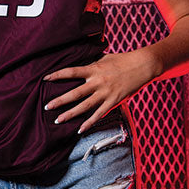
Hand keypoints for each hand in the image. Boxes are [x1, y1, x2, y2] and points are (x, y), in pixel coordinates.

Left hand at [43, 48, 157, 133]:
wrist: (143, 65)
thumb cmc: (123, 60)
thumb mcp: (105, 58)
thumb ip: (92, 63)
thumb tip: (81, 65)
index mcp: (94, 69)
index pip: (71, 72)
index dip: (58, 75)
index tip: (45, 79)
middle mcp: (98, 82)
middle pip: (75, 93)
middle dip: (60, 100)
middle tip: (47, 106)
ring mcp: (106, 93)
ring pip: (85, 106)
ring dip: (70, 114)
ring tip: (58, 120)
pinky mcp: (114, 101)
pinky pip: (99, 114)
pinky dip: (89, 122)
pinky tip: (80, 129)